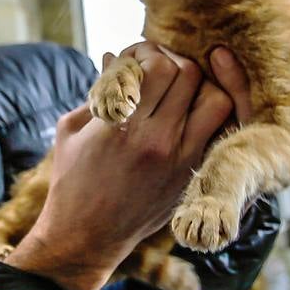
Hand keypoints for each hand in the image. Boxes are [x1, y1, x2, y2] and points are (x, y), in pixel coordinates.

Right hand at [4, 42, 234, 289]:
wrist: (85, 238)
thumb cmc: (72, 179)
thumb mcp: (73, 130)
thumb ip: (98, 91)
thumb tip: (114, 57)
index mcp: (120, 125)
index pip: (156, 65)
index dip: (146, 51)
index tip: (133, 58)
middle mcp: (155, 140)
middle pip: (188, 74)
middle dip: (172, 60)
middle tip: (155, 67)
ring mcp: (178, 159)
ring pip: (216, 99)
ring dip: (198, 85)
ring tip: (178, 89)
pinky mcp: (190, 175)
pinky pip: (217, 130)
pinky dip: (208, 113)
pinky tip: (189, 111)